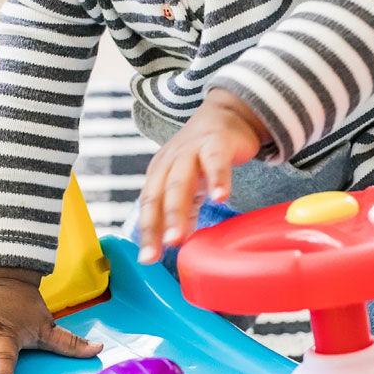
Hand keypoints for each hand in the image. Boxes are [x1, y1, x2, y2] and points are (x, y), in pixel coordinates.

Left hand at [137, 88, 269, 263]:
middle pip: (159, 196)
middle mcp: (169, 162)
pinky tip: (221, 198)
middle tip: (157, 253)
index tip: (147, 259)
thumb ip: (185, 211)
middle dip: (156, 226)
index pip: (149, 206)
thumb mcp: (191, 184)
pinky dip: (217, 180)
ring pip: (180, 182)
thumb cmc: (204, 153)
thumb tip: (178, 243)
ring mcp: (191, 151)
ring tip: (178, 238)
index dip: (147, 233)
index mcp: (159, 174)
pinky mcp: (215, 143)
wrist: (226, 113)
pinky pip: (215, 162)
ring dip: (176, 211)